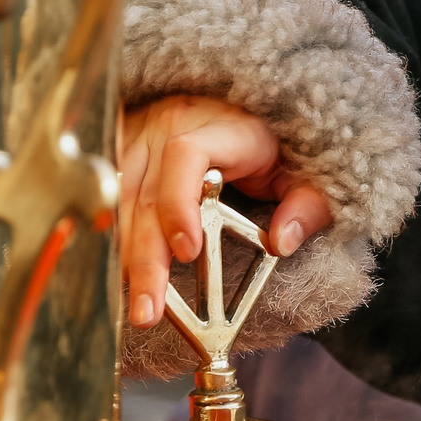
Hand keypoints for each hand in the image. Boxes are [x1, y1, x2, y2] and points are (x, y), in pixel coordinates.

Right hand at [116, 95, 335, 331]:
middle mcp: (173, 127)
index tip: (189, 252)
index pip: (185, 156)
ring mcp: (144, 137)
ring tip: (138, 306)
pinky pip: (112, 199)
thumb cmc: (278, 145)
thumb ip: (307, 205)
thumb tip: (283, 243)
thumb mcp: (307, 171)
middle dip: (147, 259)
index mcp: (222, 127)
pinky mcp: (128, 151)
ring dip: (126, 257)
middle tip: (151, 310)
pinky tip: (123, 277)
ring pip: (121, 201)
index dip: (180, 204)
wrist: (251, 110)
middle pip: (147, 194)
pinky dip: (117, 239)